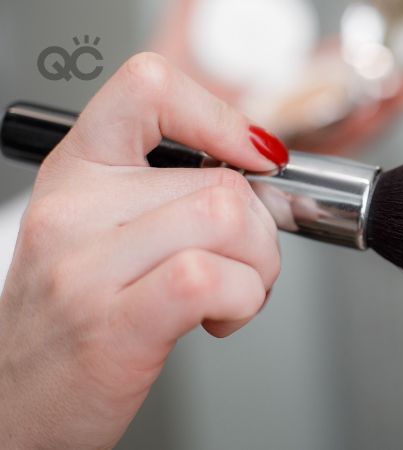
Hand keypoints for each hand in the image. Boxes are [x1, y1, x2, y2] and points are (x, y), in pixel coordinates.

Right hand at [0, 52, 282, 448]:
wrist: (17, 406)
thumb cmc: (75, 322)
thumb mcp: (106, 233)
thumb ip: (172, 193)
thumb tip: (260, 169)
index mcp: (77, 172)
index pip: (149, 87)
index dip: (220, 115)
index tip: (254, 156)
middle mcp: (74, 209)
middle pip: (223, 179)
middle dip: (263, 232)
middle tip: (244, 267)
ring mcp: (87, 266)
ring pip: (228, 218)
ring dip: (260, 267)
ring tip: (233, 294)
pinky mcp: (114, 323)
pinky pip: (213, 277)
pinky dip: (245, 300)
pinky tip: (220, 319)